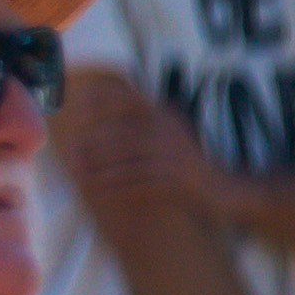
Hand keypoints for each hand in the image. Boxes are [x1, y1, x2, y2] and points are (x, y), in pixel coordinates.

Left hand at [61, 78, 214, 220]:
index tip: (76, 109)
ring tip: (80, 178)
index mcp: (166, 115)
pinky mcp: (178, 181)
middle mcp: (170, 132)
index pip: (129, 100)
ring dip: (100, 172)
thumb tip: (103, 105)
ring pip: (127, 163)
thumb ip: (144, 117)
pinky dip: (118, 189)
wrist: (224, 188)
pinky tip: (102, 193)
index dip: (101, 102)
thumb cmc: (187, 160)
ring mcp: (175, 157)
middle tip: (71, 159)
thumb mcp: (170, 131)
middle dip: (92, 150)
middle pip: (121, 137)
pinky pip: (140, 185)